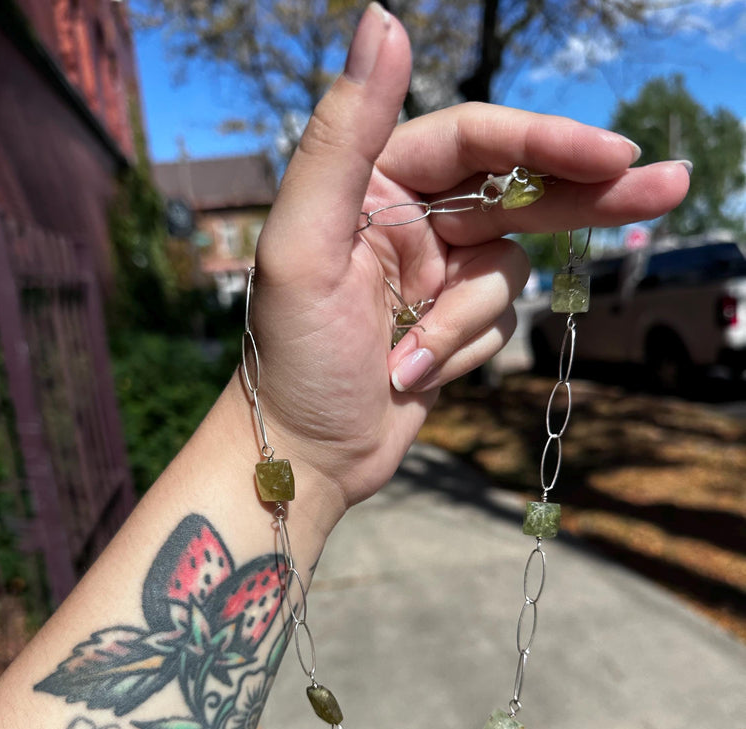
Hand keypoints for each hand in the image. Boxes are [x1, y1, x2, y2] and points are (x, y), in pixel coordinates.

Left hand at [250, 2, 689, 520]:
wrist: (303, 456)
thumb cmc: (291, 358)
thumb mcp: (304, 244)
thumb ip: (342, 134)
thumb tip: (383, 19)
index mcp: (372, 182)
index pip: (477, 140)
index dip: (546, 141)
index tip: (614, 155)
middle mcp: (411, 218)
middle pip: (519, 188)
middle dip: (585, 194)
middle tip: (666, 185)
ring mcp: (437, 273)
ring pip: (509, 269)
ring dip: (467, 322)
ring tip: (407, 359)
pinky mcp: (453, 323)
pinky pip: (498, 320)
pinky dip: (463, 351)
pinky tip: (411, 375)